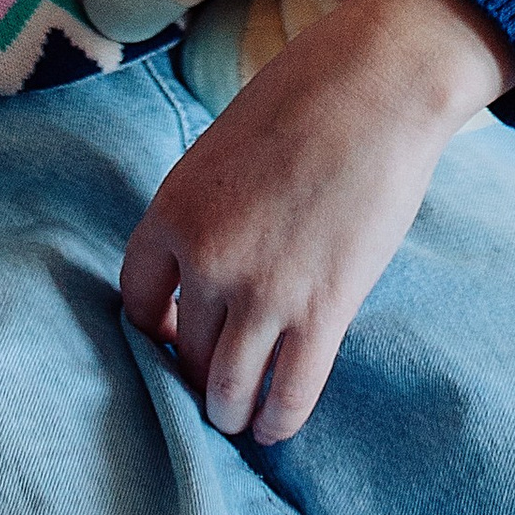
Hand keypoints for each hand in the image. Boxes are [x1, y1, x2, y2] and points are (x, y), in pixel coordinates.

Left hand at [120, 0, 514, 444]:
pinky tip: (276, 428)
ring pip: (227, 389)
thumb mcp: (221, 153)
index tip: (176, 339)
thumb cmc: (304, 102)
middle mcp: (205, 261)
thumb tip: (205, 269)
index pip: (137, 302)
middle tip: (214, 385)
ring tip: (239, 418)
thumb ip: (204, 213)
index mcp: (172, 213)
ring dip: (230, 411)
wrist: (377, 87)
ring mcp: (263, 292)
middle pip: (185, 352)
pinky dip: (278, 421)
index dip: (155, 332)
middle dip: (197, 375)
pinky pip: (289, 394)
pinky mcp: (322, 311)